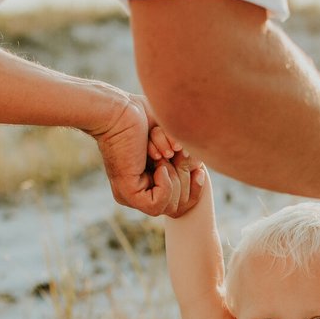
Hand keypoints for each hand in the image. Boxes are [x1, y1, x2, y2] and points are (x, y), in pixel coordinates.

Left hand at [89, 95, 201, 218]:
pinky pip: (157, 205)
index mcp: (147, 181)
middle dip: (185, 177)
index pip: (181, 203)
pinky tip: (159, 165)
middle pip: (180, 205)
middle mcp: (138, 192)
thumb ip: (184, 157)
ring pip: (171, 207)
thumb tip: (198, 173)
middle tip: (175, 153)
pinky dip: (165, 184)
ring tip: (163, 155)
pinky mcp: (128, 193)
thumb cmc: (145, 117)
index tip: (199, 168)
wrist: (121, 111)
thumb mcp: (172, 141)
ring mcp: (131, 195)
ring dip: (174, 176)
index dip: (196, 188)